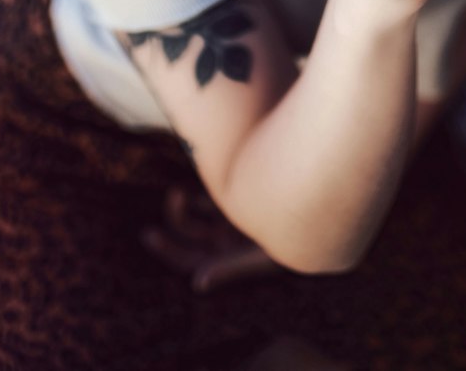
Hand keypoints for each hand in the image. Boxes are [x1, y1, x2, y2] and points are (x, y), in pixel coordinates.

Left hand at [140, 182, 281, 293]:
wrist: (317, 205)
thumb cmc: (293, 237)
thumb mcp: (263, 254)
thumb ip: (231, 268)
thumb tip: (196, 284)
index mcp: (227, 261)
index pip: (189, 262)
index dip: (168, 250)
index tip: (149, 233)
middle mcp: (225, 244)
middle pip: (188, 237)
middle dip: (174, 220)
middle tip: (173, 195)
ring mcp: (229, 221)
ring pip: (195, 217)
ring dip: (185, 205)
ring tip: (181, 190)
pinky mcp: (235, 200)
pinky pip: (209, 199)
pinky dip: (201, 192)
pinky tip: (203, 180)